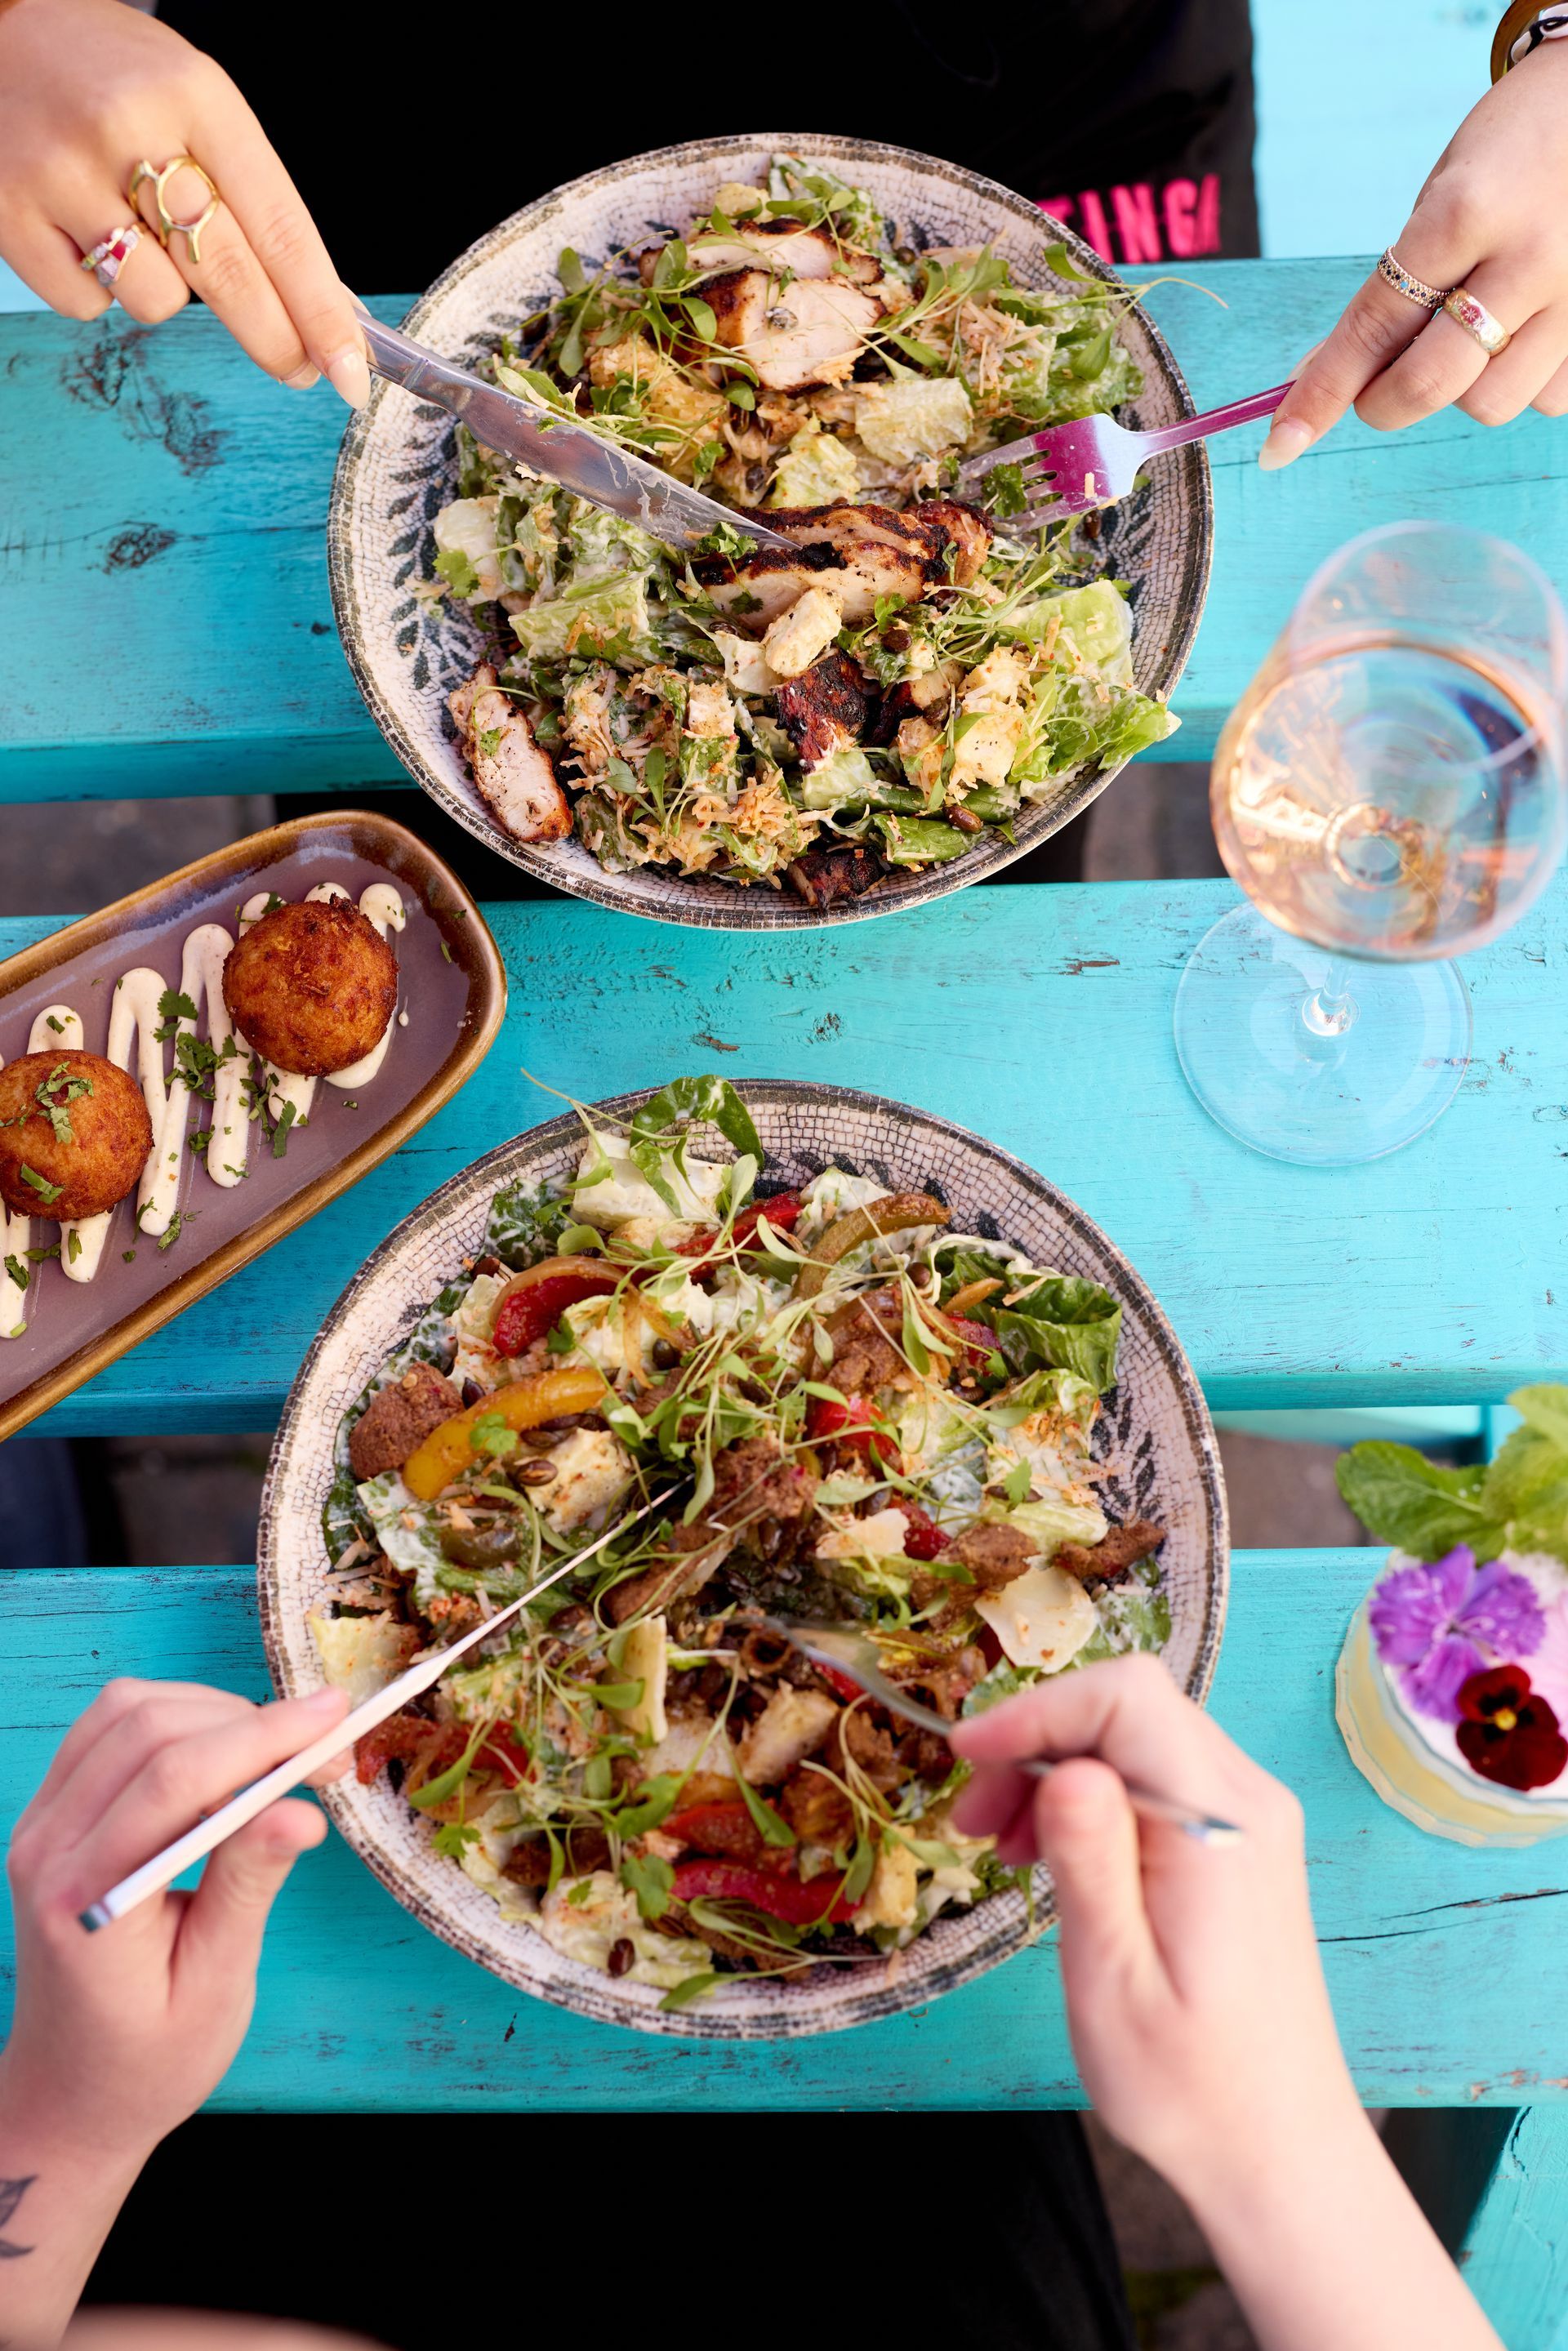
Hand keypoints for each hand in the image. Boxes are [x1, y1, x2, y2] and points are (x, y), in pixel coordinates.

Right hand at [0, 0, 369, 403]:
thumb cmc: (113, 78)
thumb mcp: (197, 106)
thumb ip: (254, 197)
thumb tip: (325, 306)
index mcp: (195, 96)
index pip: (279, 227)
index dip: (321, 312)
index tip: (350, 370)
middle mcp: (127, 130)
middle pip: (228, 277)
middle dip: (277, 341)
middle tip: (300, 369)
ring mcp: (61, 174)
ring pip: (156, 300)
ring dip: (163, 293)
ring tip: (136, 234)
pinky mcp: (9, 215)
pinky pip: (86, 304)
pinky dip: (96, 290)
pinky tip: (81, 231)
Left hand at [2, 1675, 349, 2163]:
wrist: (70, 2095)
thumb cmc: (148, 2060)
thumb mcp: (213, 1989)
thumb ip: (247, 1888)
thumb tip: (301, 1810)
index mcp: (87, 1902)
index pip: (175, 1781)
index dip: (264, 1738)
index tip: (337, 1722)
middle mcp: (47, 1850)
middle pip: (150, 1731)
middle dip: (253, 1722)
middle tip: (329, 1746)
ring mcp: (39, 1827)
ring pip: (126, 1710)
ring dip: (214, 1712)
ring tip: (280, 1753)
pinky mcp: (49, 1816)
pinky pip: (107, 1728)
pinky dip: (175, 1718)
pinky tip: (224, 1753)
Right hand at [950, 1653, 1355, 2200]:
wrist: (1279, 2151)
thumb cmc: (1190, 2085)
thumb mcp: (1114, 1982)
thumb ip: (1091, 1862)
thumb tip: (1062, 1766)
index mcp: (1220, 1824)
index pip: (1126, 1698)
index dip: (1036, 1709)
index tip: (965, 1757)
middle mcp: (1247, 1800)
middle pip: (1130, 1706)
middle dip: (1038, 1739)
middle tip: (974, 1820)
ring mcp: (1250, 1819)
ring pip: (1139, 1736)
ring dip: (1058, 1768)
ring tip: (1001, 1846)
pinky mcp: (1240, 1845)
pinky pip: (1157, 1777)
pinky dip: (1093, 1796)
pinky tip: (1054, 1854)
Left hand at [1261, 37, 1567, 466]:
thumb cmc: (1510, 149)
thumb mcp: (1440, 197)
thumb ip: (1390, 288)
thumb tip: (1318, 376)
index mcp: (1466, 212)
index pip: (1374, 326)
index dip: (1322, 394)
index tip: (1281, 444)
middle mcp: (1527, 258)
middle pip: (1429, 384)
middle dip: (1383, 402)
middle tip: (1377, 386)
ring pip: (1490, 403)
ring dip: (1463, 388)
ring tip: (1475, 331)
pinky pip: (1548, 397)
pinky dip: (1523, 379)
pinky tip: (1527, 328)